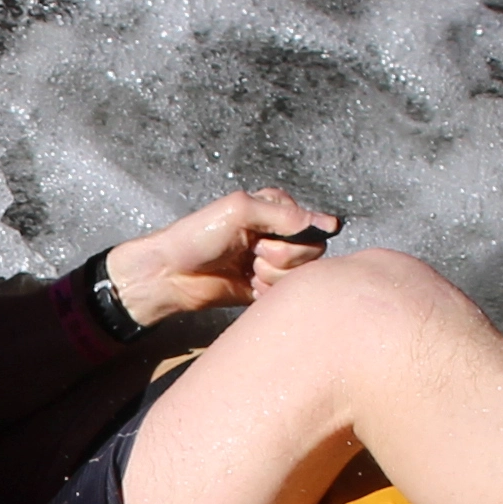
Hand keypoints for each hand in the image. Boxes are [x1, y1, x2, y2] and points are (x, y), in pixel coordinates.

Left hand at [109, 186, 343, 325]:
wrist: (171, 274)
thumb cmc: (197, 236)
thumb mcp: (241, 211)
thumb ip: (286, 214)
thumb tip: (331, 223)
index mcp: (276, 209)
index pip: (312, 228)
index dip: (290, 238)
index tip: (262, 239)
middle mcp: (278, 234)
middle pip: (311, 254)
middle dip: (279, 257)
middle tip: (251, 254)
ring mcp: (272, 262)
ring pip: (298, 276)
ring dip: (270, 276)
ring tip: (245, 269)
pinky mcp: (265, 287)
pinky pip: (283, 294)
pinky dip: (266, 292)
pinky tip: (246, 285)